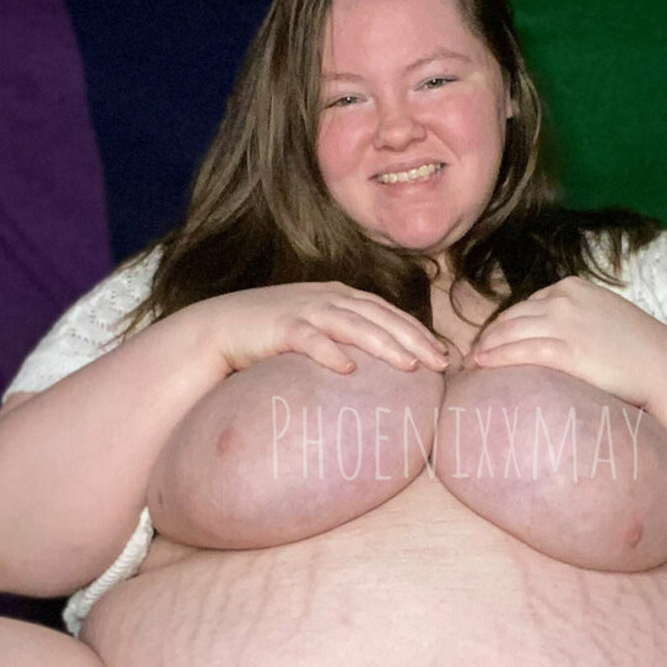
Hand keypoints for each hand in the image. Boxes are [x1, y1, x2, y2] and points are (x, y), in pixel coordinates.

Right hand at [180, 281, 450, 375]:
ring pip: (353, 326)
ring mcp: (304, 310)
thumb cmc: (273, 334)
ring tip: (410, 365)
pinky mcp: (279, 327)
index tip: (446, 355)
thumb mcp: (317, 329)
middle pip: (380, 317)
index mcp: (340, 297)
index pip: (389, 313)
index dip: (419, 332)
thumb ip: (347, 338)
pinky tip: (348, 369)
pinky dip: (329, 352)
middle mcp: (327, 298)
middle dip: (414, 339)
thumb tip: (384, 365)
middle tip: (442, 364)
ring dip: (383, 344)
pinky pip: (309, 339)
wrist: (219, 328)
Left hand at [463, 276, 666, 405]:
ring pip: (509, 333)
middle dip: (488, 337)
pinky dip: (494, 358)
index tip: (490, 342)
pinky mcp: (566, 350)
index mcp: (572, 287)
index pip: (525, 305)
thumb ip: (578, 320)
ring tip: (470, 365)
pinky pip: (519, 352)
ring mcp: (564, 323)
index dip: (503, 326)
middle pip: (510, 317)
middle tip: (471, 357)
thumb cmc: (641, 351)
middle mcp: (563, 299)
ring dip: (485, 349)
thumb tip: (555, 337)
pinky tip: (480, 367)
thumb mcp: (606, 319)